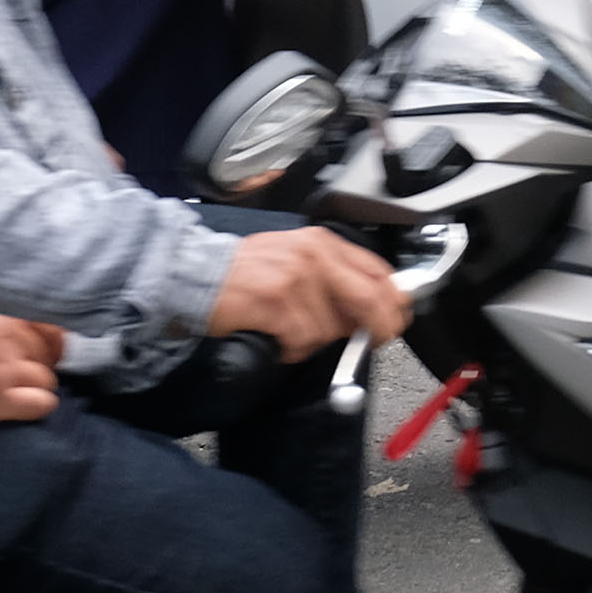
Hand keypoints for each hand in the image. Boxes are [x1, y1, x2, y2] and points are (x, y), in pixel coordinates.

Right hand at [0, 302, 62, 426]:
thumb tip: (17, 303)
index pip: (48, 322)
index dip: (51, 335)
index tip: (46, 343)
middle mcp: (4, 339)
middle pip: (48, 351)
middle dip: (44, 360)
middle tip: (31, 367)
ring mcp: (1, 372)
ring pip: (46, 378)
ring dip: (40, 383)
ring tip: (25, 386)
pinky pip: (40, 405)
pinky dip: (41, 404)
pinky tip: (29, 403)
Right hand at [208, 227, 404, 358]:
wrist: (195, 274)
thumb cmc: (244, 274)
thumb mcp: (295, 262)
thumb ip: (333, 282)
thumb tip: (368, 318)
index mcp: (322, 242)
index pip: (378, 271)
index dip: (394, 303)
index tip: (396, 322)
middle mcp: (313, 254)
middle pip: (370, 299)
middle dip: (378, 328)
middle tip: (370, 343)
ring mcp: (295, 277)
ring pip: (331, 329)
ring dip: (313, 342)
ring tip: (288, 332)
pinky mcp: (276, 301)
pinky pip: (302, 341)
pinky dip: (291, 350)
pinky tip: (275, 339)